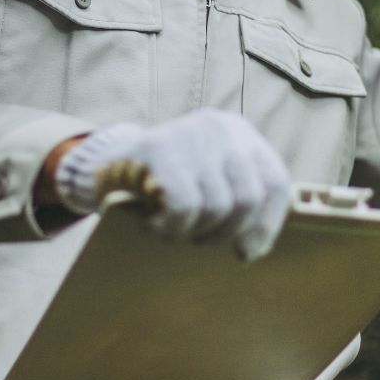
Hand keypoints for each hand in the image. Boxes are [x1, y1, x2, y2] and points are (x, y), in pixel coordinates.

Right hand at [54, 108, 292, 260]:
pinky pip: (184, 206)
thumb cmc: (164, 182)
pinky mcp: (158, 148)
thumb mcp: (208, 179)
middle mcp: (220, 127)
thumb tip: (254, 249)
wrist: (105, 164)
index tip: (248, 253)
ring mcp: (190, 134)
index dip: (267, 224)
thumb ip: (235, 197)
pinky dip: (171, 227)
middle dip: (223, 233)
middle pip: (248, 198)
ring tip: (170, 228)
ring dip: (192, 232)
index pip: (275, 182)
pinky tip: (152, 224)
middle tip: (196, 240)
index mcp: (239, 133)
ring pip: (216, 207)